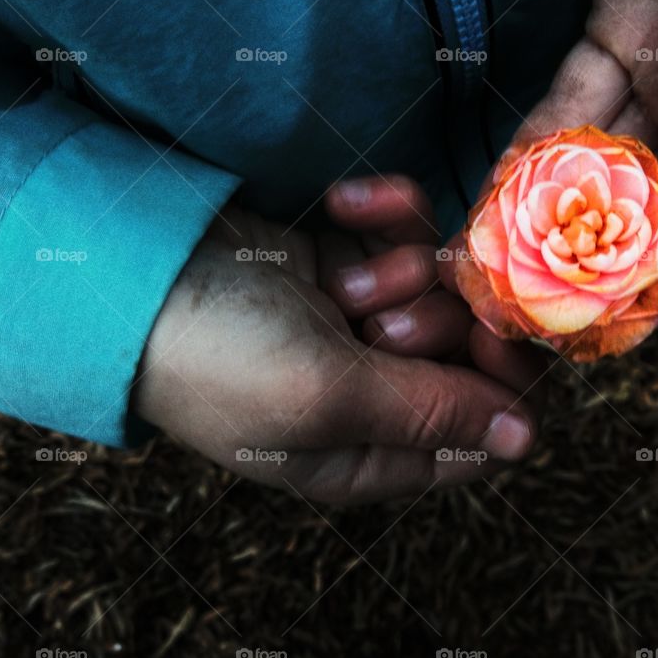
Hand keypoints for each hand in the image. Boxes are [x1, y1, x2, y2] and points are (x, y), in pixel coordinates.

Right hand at [131, 177, 541, 503]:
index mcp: (377, 452)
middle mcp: (378, 391)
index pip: (488, 429)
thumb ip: (433, 413)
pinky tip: (343, 206)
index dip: (505, 380)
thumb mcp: (327, 399)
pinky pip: (406, 230)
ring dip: (402, 268)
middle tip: (383, 314)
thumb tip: (525, 439)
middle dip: (440, 321)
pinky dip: (384, 214)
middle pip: (474, 350)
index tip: (492, 330)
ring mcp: (364, 320)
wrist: (133, 274)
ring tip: (343, 277)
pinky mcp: (349, 258)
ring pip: (445, 284)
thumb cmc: (221, 358)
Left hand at [511, 0, 657, 269]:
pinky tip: (503, 184)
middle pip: (656, 200)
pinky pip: (575, 95)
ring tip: (502, 254)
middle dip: (593, 248)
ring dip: (552, 203)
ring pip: (606, 154)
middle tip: (532, 296)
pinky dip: (539, 139)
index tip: (610, 313)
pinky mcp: (627, 25)